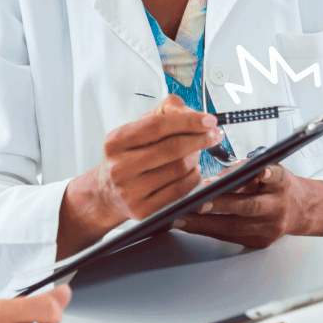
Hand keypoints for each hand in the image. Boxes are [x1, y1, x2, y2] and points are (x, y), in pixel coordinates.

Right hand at [56, 96, 218, 257]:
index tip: (209, 120)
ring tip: (196, 152)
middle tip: (214, 135)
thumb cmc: (128, 156)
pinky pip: (179, 191)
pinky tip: (193, 170)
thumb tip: (193, 113)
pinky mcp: (142, 210)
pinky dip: (193, 178)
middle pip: (171, 148)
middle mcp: (120, 167)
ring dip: (196, 158)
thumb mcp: (138, 128)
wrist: (107, 193)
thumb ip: (165, 112)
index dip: (187, 122)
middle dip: (199, 139)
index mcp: (116, 142)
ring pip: (178, 169)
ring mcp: (130, 191)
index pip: (157, 126)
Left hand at [172, 165, 322, 247]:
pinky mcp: (261, 242)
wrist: (300, 209)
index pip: (274, 177)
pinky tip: (190, 226)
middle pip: (248, 207)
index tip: (259, 172)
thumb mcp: (268, 168)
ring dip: (204, 223)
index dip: (266, 175)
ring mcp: (270, 228)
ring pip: (235, 228)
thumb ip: (244, 170)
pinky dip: (209, 231)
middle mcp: (278, 207)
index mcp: (282, 184)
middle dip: (220, 204)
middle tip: (196, 203)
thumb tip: (213, 180)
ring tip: (181, 218)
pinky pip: (231, 238)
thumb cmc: (277, 185)